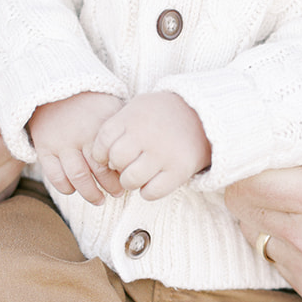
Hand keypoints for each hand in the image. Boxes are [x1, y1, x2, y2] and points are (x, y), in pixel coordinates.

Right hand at [29, 92, 125, 204]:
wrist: (54, 90)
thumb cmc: (90, 103)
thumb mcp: (110, 108)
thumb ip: (124, 128)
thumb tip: (141, 152)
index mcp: (99, 126)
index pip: (114, 158)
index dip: (122, 173)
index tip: (128, 180)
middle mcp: (80, 135)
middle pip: (98, 171)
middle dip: (110, 187)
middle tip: (118, 193)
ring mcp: (61, 143)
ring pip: (77, 177)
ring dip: (90, 193)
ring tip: (99, 200)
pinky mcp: (44, 148)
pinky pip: (55, 175)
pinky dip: (65, 187)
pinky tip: (74, 190)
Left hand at [91, 92, 211, 200]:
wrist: (203, 115)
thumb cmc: (161, 115)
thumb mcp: (138, 108)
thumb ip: (117, 127)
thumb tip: (98, 157)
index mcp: (133, 117)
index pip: (103, 141)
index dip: (101, 153)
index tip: (110, 154)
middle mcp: (147, 135)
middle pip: (116, 161)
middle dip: (117, 166)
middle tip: (127, 164)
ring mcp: (164, 153)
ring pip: (130, 180)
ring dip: (130, 182)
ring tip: (139, 174)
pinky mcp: (179, 170)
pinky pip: (151, 193)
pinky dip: (148, 191)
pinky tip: (153, 181)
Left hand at [225, 37, 301, 301]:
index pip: (246, 176)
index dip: (246, 156)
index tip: (257, 142)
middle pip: (243, 205)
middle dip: (248, 180)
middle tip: (270, 161)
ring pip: (254, 234)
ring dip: (261, 212)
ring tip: (287, 189)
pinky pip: (277, 263)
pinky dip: (282, 243)